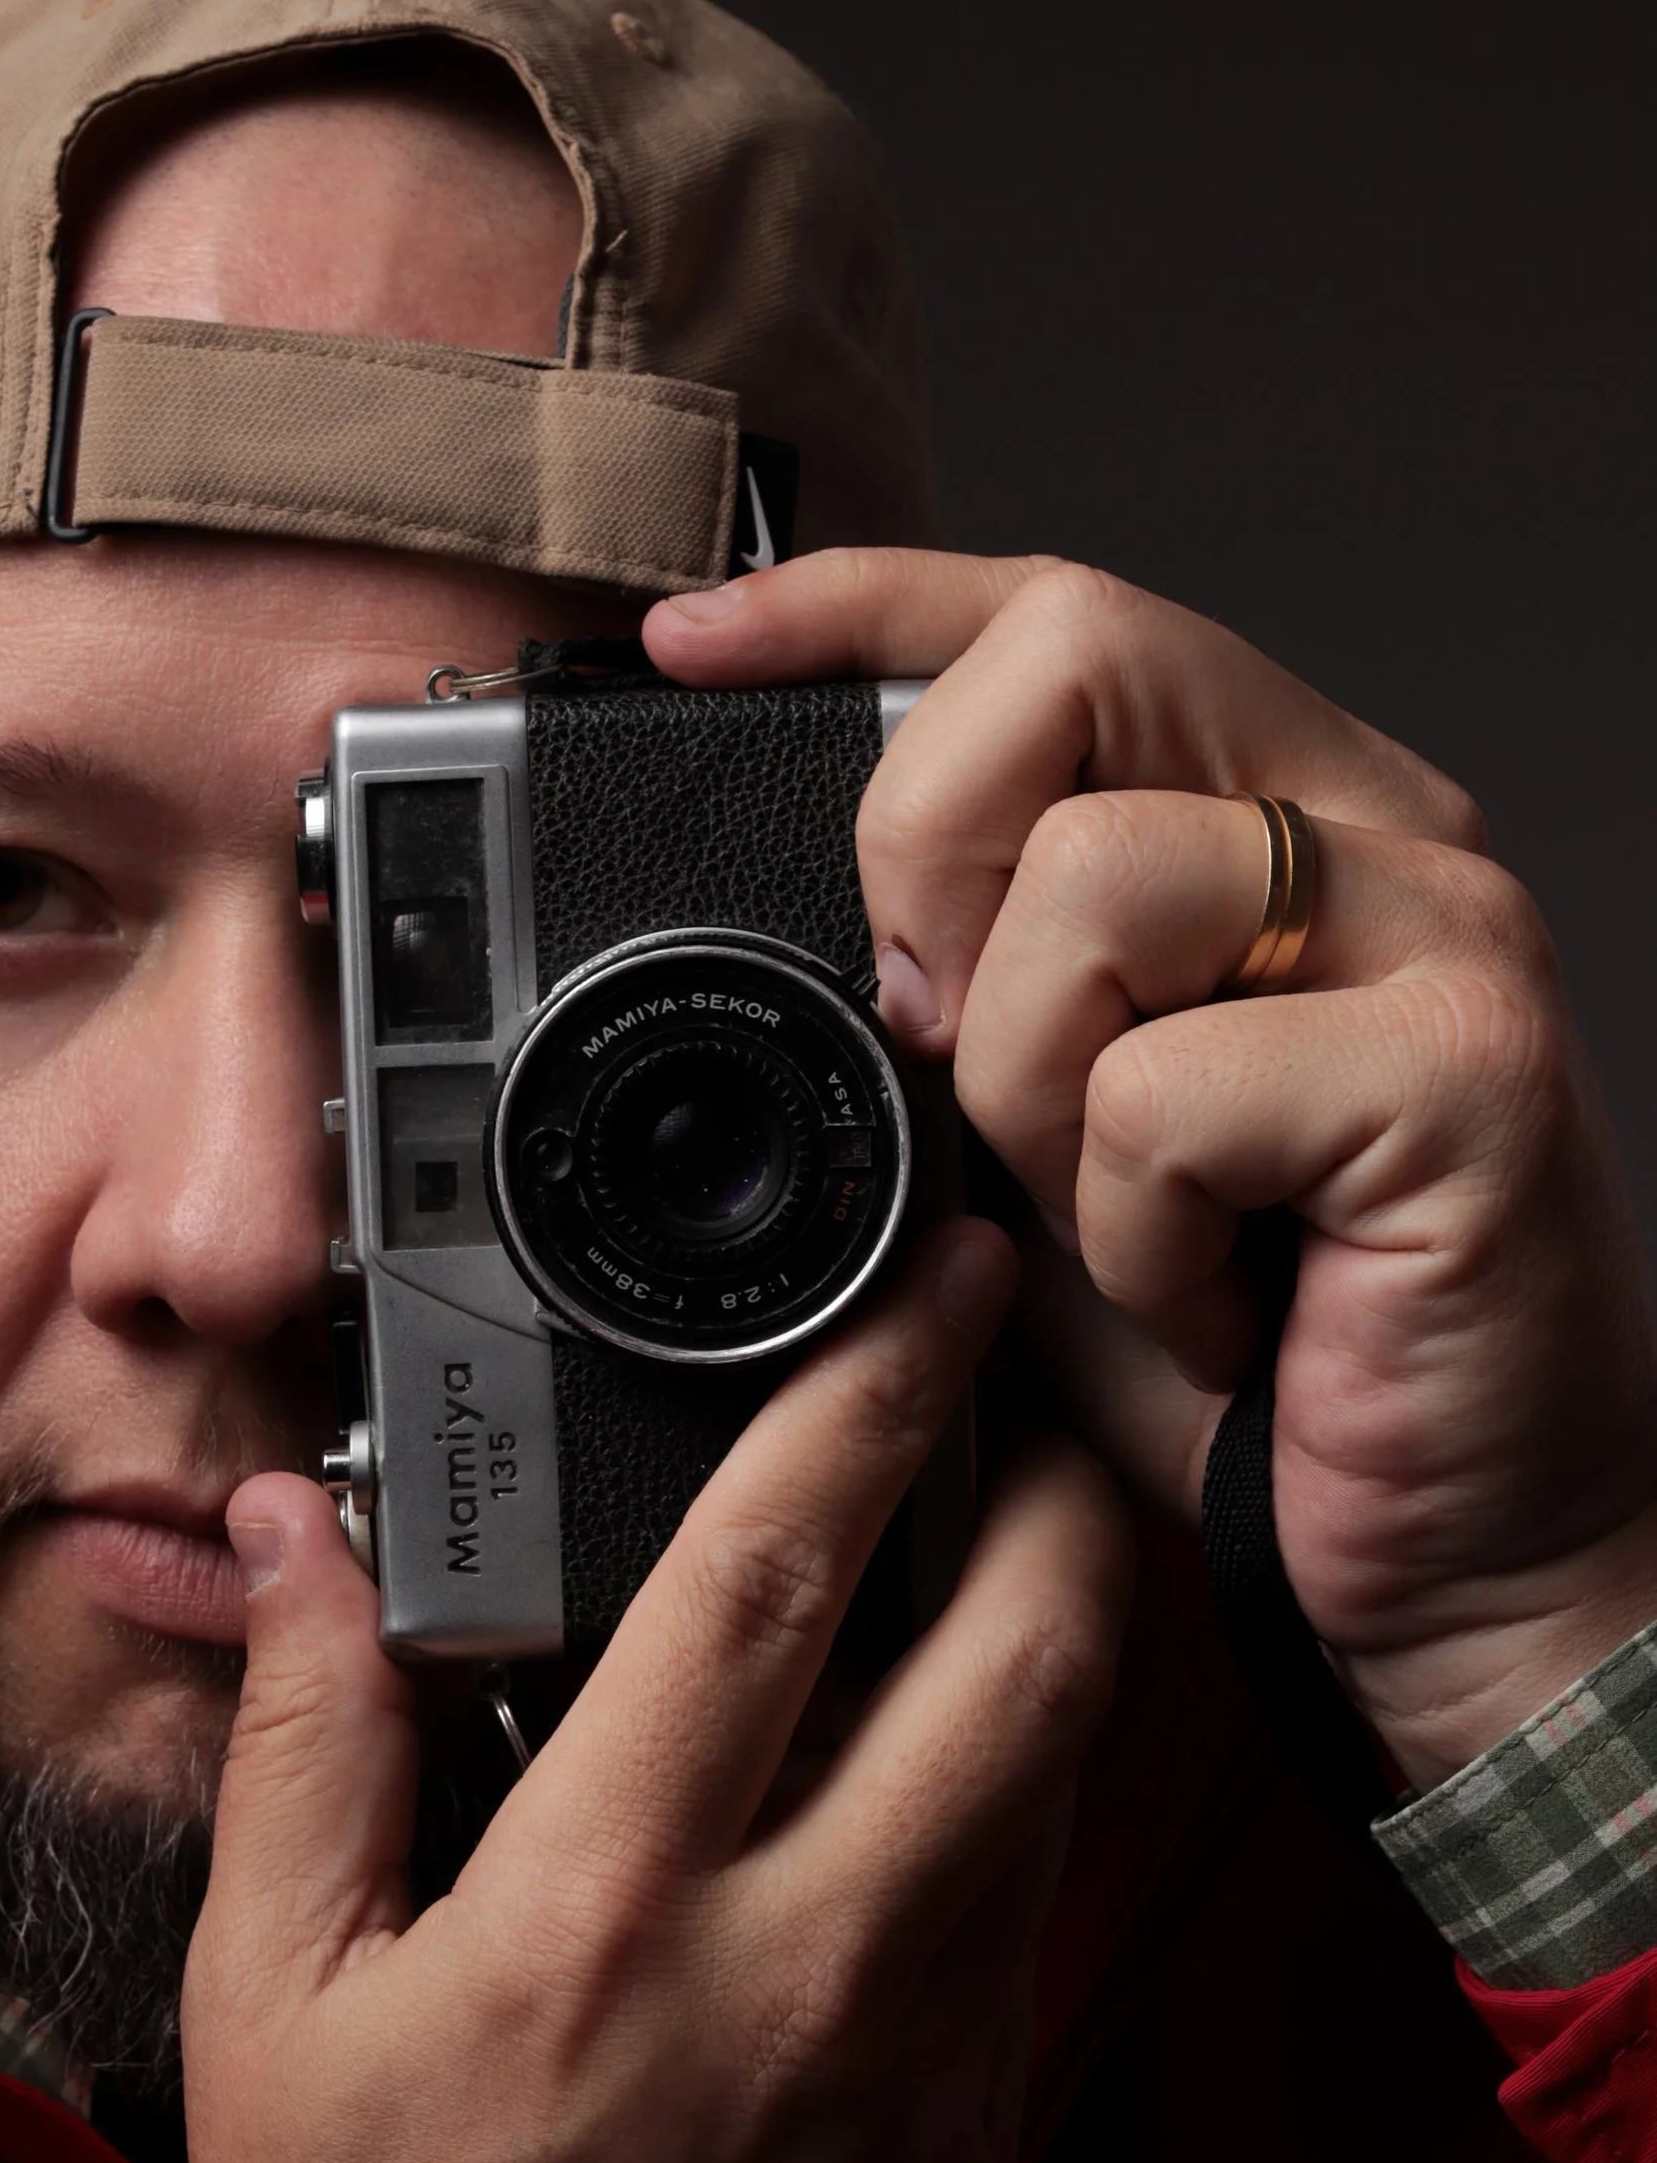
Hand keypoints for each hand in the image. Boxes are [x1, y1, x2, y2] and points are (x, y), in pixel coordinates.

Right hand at [184, 1228, 1129, 2162]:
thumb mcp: (267, 2010)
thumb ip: (303, 1746)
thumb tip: (295, 1537)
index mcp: (603, 1904)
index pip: (775, 1577)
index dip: (871, 1396)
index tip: (931, 1291)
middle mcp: (797, 1966)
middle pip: (1019, 1652)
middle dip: (1060, 1483)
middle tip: (1037, 1397)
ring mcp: (913, 2075)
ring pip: (1060, 1785)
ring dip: (1062, 1638)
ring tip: (1012, 1554)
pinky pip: (1032, 1936)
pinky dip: (1019, 1819)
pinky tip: (955, 1784)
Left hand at [648, 555, 1656, 1789]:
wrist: (1454, 1561)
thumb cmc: (1263, 1371)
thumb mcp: (1046, 1161)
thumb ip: (964, 1022)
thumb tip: (818, 949)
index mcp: (1278, 819)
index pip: (1058, 616)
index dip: (857, 601)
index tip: (693, 643)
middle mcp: (1378, 834)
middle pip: (1070, 655)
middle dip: (933, 863)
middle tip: (969, 1066)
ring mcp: (1439, 934)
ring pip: (1088, 879)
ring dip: (1035, 1100)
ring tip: (1132, 1231)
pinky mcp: (1469, 1067)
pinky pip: (1163, 1091)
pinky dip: (1139, 1242)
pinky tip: (1219, 1312)